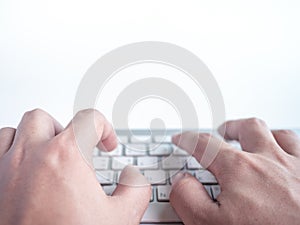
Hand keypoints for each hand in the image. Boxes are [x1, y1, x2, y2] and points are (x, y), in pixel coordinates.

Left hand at [0, 109, 150, 224]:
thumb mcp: (120, 218)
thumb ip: (135, 189)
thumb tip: (132, 176)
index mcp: (66, 156)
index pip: (89, 119)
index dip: (105, 128)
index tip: (107, 144)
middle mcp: (31, 156)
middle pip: (48, 119)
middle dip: (66, 131)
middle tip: (77, 151)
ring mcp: (6, 168)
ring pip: (18, 130)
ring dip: (36, 138)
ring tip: (49, 156)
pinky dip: (12, 150)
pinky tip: (25, 168)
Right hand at [170, 118, 299, 224]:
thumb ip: (188, 198)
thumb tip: (181, 180)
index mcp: (239, 169)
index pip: (205, 144)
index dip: (188, 140)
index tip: (181, 139)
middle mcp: (269, 160)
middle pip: (246, 128)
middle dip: (230, 128)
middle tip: (222, 132)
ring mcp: (296, 166)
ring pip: (278, 134)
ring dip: (262, 133)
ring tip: (254, 139)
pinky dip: (290, 146)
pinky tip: (287, 155)